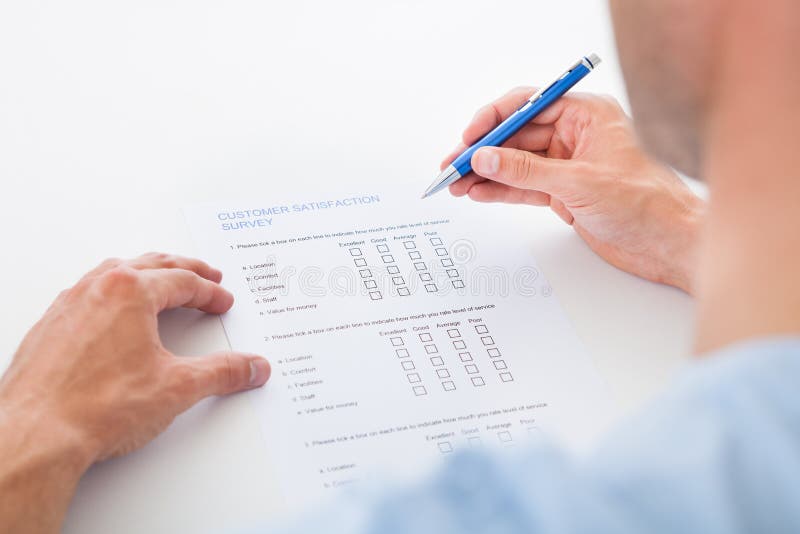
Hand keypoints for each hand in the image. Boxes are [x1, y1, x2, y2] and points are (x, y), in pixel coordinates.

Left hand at [0, 253, 270, 533]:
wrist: (34, 436)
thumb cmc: (93, 407)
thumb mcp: (177, 387)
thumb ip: (222, 373)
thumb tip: (250, 367)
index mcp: (129, 291)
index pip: (182, 281)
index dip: (209, 292)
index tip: (221, 300)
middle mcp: (96, 289)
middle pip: (151, 265)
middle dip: (185, 271)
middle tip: (205, 276)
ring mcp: (69, 305)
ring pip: (116, 273)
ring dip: (147, 274)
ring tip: (163, 283)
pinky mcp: (50, 327)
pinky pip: (90, 294)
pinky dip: (115, 293)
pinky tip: (118, 312)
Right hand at [444, 89, 703, 292]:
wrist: (669, 244)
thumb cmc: (646, 203)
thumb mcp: (578, 183)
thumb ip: (526, 170)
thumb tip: (486, 157)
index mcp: (587, 115)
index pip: (529, 106)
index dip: (494, 121)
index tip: (470, 139)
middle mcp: (576, 136)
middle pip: (517, 137)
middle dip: (483, 152)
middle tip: (452, 166)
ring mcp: (569, 165)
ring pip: (517, 164)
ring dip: (486, 174)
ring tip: (456, 184)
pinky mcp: (565, 193)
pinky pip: (524, 187)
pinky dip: (501, 191)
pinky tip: (479, 193)